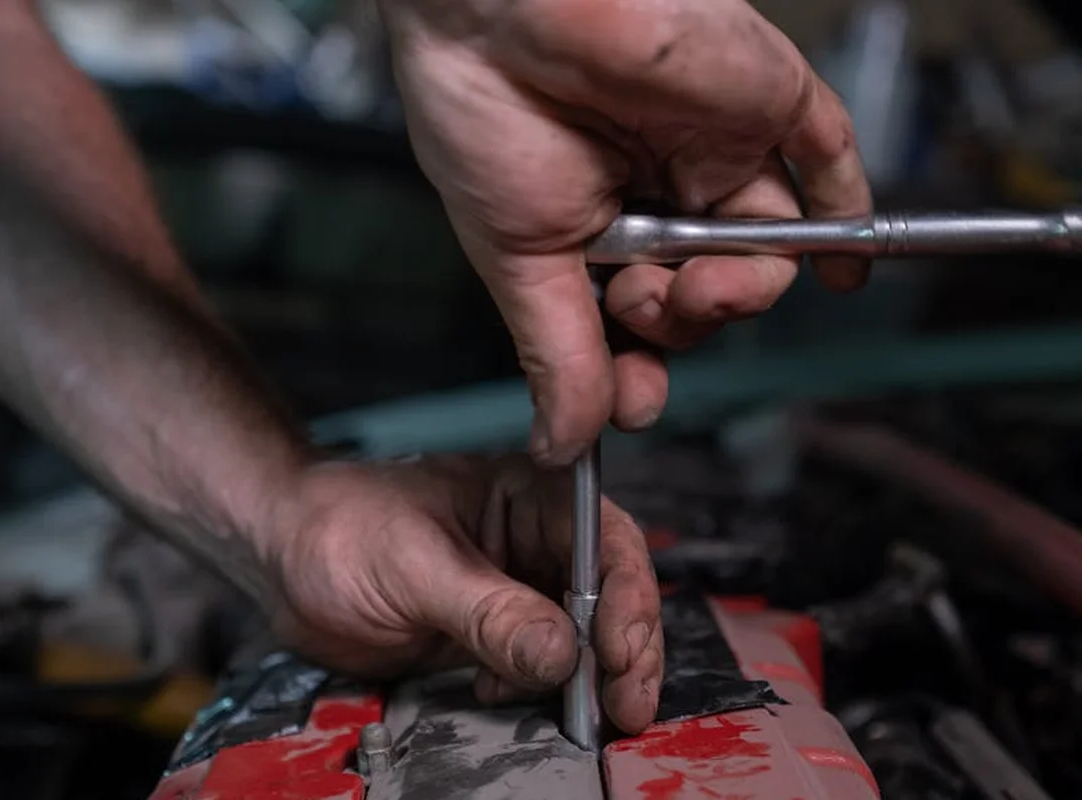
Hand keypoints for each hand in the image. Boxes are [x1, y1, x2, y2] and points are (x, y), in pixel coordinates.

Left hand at [256, 454, 662, 733]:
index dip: (626, 600)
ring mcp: (515, 593)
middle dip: (622, 652)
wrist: (282, 557)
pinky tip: (497, 692)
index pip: (606, 542)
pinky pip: (536, 669)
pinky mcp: (491, 637)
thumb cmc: (339, 526)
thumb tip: (561, 653)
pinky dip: (536, 691)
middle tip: (624, 706)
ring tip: (575, 711)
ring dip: (584, 680)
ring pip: (580, 640)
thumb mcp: (414, 564)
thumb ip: (487, 610)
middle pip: (609, 597)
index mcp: (529, 495)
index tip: (620, 656)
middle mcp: (534, 542)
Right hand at [381, 0, 871, 464]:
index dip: (640, 368)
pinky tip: (847, 267)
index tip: (631, 402)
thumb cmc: (481, 107)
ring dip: (739, 293)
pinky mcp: (762, 100)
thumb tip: (563, 442)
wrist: (496, 6)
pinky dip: (845, 223)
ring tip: (700, 284)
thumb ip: (559, 354)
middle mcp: (657, 189)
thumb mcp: (517, 258)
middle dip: (679, 324)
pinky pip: (827, 166)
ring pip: (764, 251)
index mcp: (593, 223)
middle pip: (705, 292)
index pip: (640, 319)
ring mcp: (713, 147)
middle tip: (641, 312)